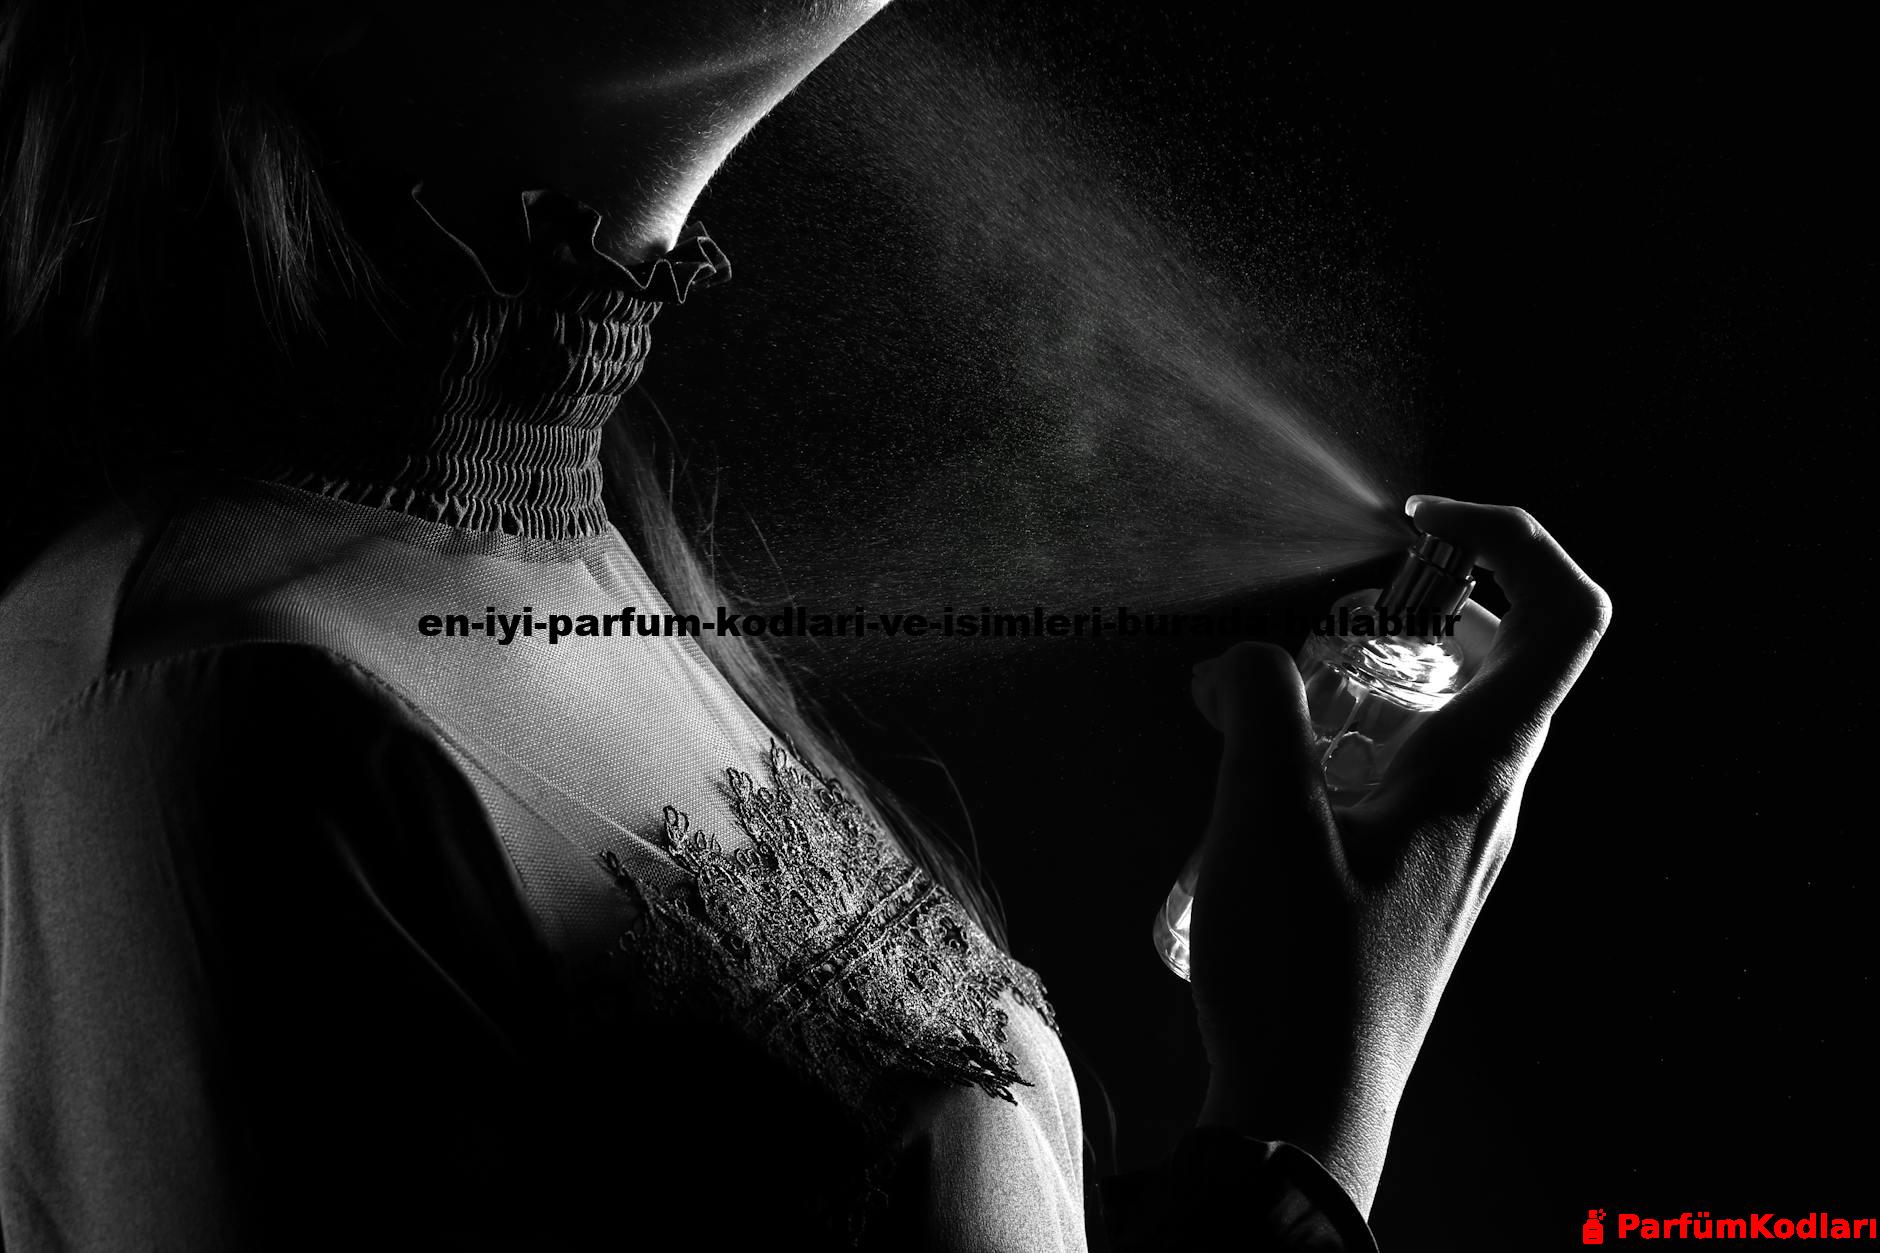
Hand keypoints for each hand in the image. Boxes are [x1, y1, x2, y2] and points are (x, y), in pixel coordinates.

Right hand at [1184, 497, 1610, 1215]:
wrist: (1305, 1105)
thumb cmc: (1298, 971)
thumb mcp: (1259, 816)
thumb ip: (1256, 707)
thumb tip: (1238, 667)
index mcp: (1479, 768)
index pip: (1560, 617)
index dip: (1509, 538)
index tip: (1414, 524)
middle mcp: (1490, 799)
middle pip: (1496, 656)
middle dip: (1405, 611)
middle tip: (1320, 633)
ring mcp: (1459, 843)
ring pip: (1440, 717)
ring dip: (1361, 684)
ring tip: (1264, 721)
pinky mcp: (1418, 877)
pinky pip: (1404, 774)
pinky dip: (1344, 745)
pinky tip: (1263, 791)